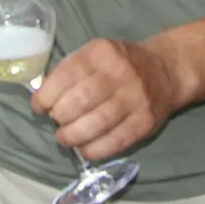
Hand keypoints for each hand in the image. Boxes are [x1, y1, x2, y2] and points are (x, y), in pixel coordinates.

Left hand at [32, 38, 188, 162]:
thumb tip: (43, 99)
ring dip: (73, 136)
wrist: (165, 70)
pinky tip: (84, 148)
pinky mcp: (145, 122)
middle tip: (56, 121)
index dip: (47, 95)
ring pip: (96, 124)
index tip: (39, 107)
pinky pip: (115, 141)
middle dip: (60, 116)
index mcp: (102, 53)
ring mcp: (135, 99)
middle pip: (80, 101)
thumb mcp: (96, 54)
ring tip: (65, 137)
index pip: (68, 75)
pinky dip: (94, 149)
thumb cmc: (121, 63)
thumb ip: (71, 71)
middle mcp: (120, 74)